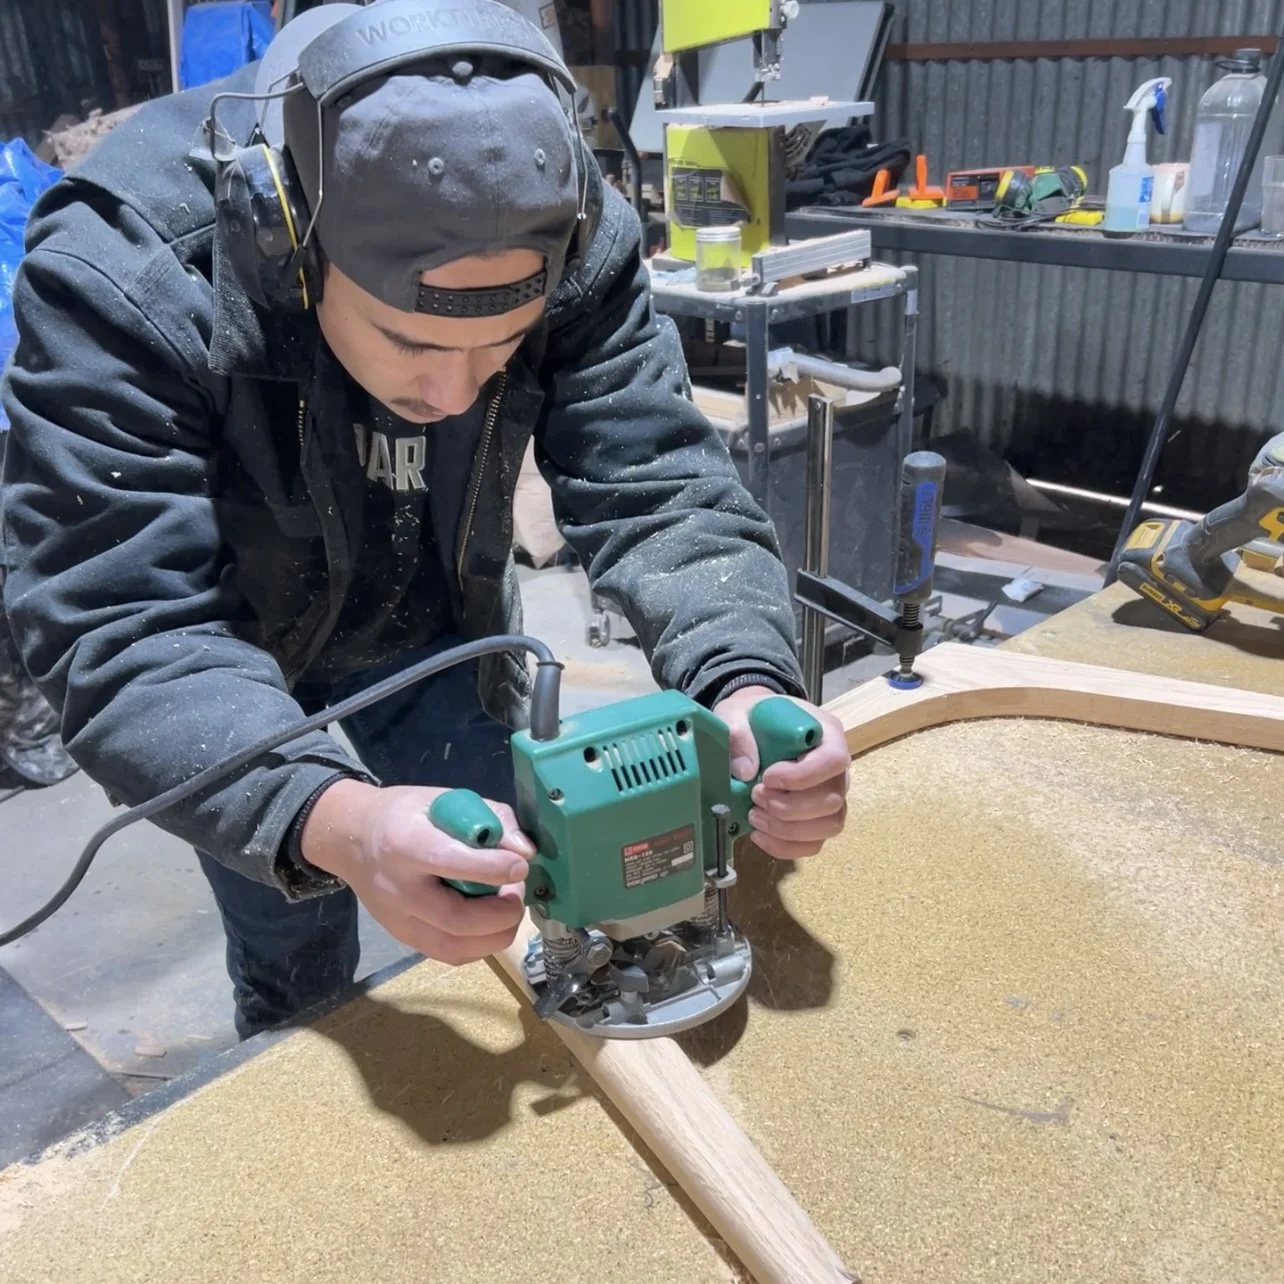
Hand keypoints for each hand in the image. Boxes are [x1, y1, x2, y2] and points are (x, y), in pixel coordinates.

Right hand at [300, 780, 534, 965]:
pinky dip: (480, 944)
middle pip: (454, 919)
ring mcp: (398, 920)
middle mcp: (397, 888)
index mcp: (405, 843)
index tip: (521, 866)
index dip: (493, 868)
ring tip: (507, 907)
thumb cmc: (406, 814)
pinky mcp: (403, 938)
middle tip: (517, 892)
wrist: (353, 839)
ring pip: (454, 947)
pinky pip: (450, 954)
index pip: (450, 863)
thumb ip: (492, 818)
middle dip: (501, 913)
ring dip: (496, 934)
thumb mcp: (447, 799)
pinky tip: (490, 922)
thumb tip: (526, 851)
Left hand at [713, 686, 848, 859]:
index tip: (768, 777)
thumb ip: (737, 731)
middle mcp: (837, 769)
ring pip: (829, 826)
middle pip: (832, 800)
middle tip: (755, 796)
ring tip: (755, 816)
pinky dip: (786, 846)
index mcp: (827, 734)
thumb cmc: (755, 718)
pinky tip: (759, 835)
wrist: (756, 728)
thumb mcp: (738, 712)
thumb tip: (745, 770)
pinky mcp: (818, 819)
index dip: (803, 776)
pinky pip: (815, 843)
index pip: (834, 760)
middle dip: (790, 807)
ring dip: (788, 830)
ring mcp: (831, 795)